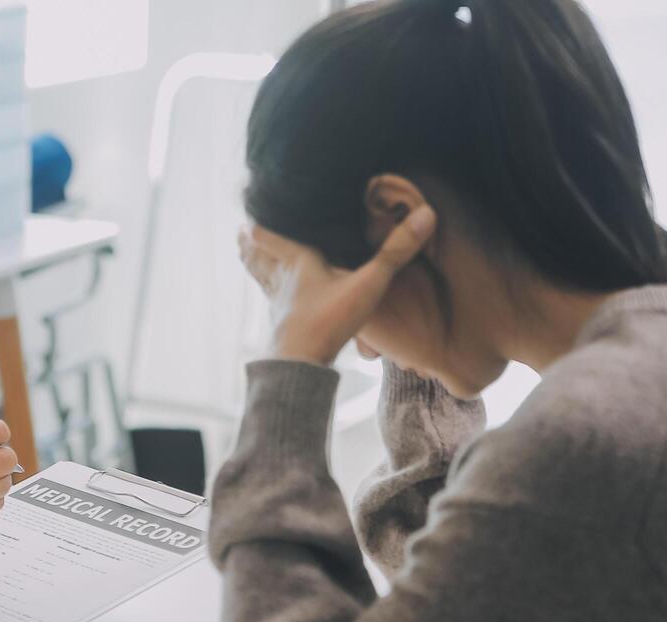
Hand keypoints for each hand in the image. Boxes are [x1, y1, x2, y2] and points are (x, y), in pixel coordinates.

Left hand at [238, 205, 436, 365]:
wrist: (298, 367)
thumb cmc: (328, 322)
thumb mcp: (367, 284)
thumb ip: (395, 252)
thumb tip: (427, 213)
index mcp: (298, 262)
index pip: (273, 235)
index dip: (264, 222)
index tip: (253, 210)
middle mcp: (282, 280)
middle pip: (260, 256)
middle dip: (251, 244)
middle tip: (239, 231)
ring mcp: (278, 305)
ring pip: (262, 278)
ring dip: (253, 265)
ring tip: (243, 253)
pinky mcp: (280, 326)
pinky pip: (271, 304)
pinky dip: (267, 294)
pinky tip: (271, 299)